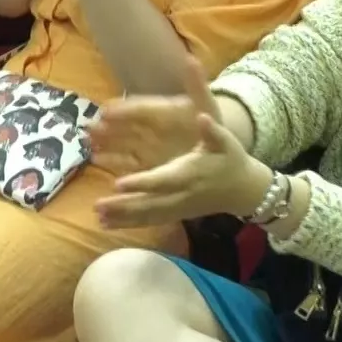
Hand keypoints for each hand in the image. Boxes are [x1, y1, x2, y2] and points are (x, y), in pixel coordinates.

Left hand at [95, 58, 270, 229]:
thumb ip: (212, 130)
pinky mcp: (177, 215)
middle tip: (97, 206)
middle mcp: (182, 194)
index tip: (119, 184)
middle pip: (150, 203)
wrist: (244, 189)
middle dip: (124, 206)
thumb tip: (202, 117)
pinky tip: (108, 225)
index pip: (163, 180)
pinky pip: (151, 221)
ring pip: (148, 215)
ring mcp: (179, 208)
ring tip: (98, 218)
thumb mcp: (226, 140)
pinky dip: (130, 224)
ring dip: (123, 218)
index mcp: (190, 173)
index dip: (142, 183)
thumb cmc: (232, 159)